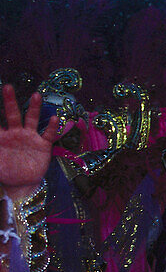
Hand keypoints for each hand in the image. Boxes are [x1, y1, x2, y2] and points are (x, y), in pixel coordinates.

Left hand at [0, 84, 58, 200]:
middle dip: (10, 101)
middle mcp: (15, 133)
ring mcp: (30, 137)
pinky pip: (48, 134)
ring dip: (34, 108)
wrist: (22, 184)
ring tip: (36, 96)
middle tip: (8, 87)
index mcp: (1, 136)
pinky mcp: (43, 145)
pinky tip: (54, 118)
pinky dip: (52, 127)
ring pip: (31, 119)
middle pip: (12, 114)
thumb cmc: (5, 172)